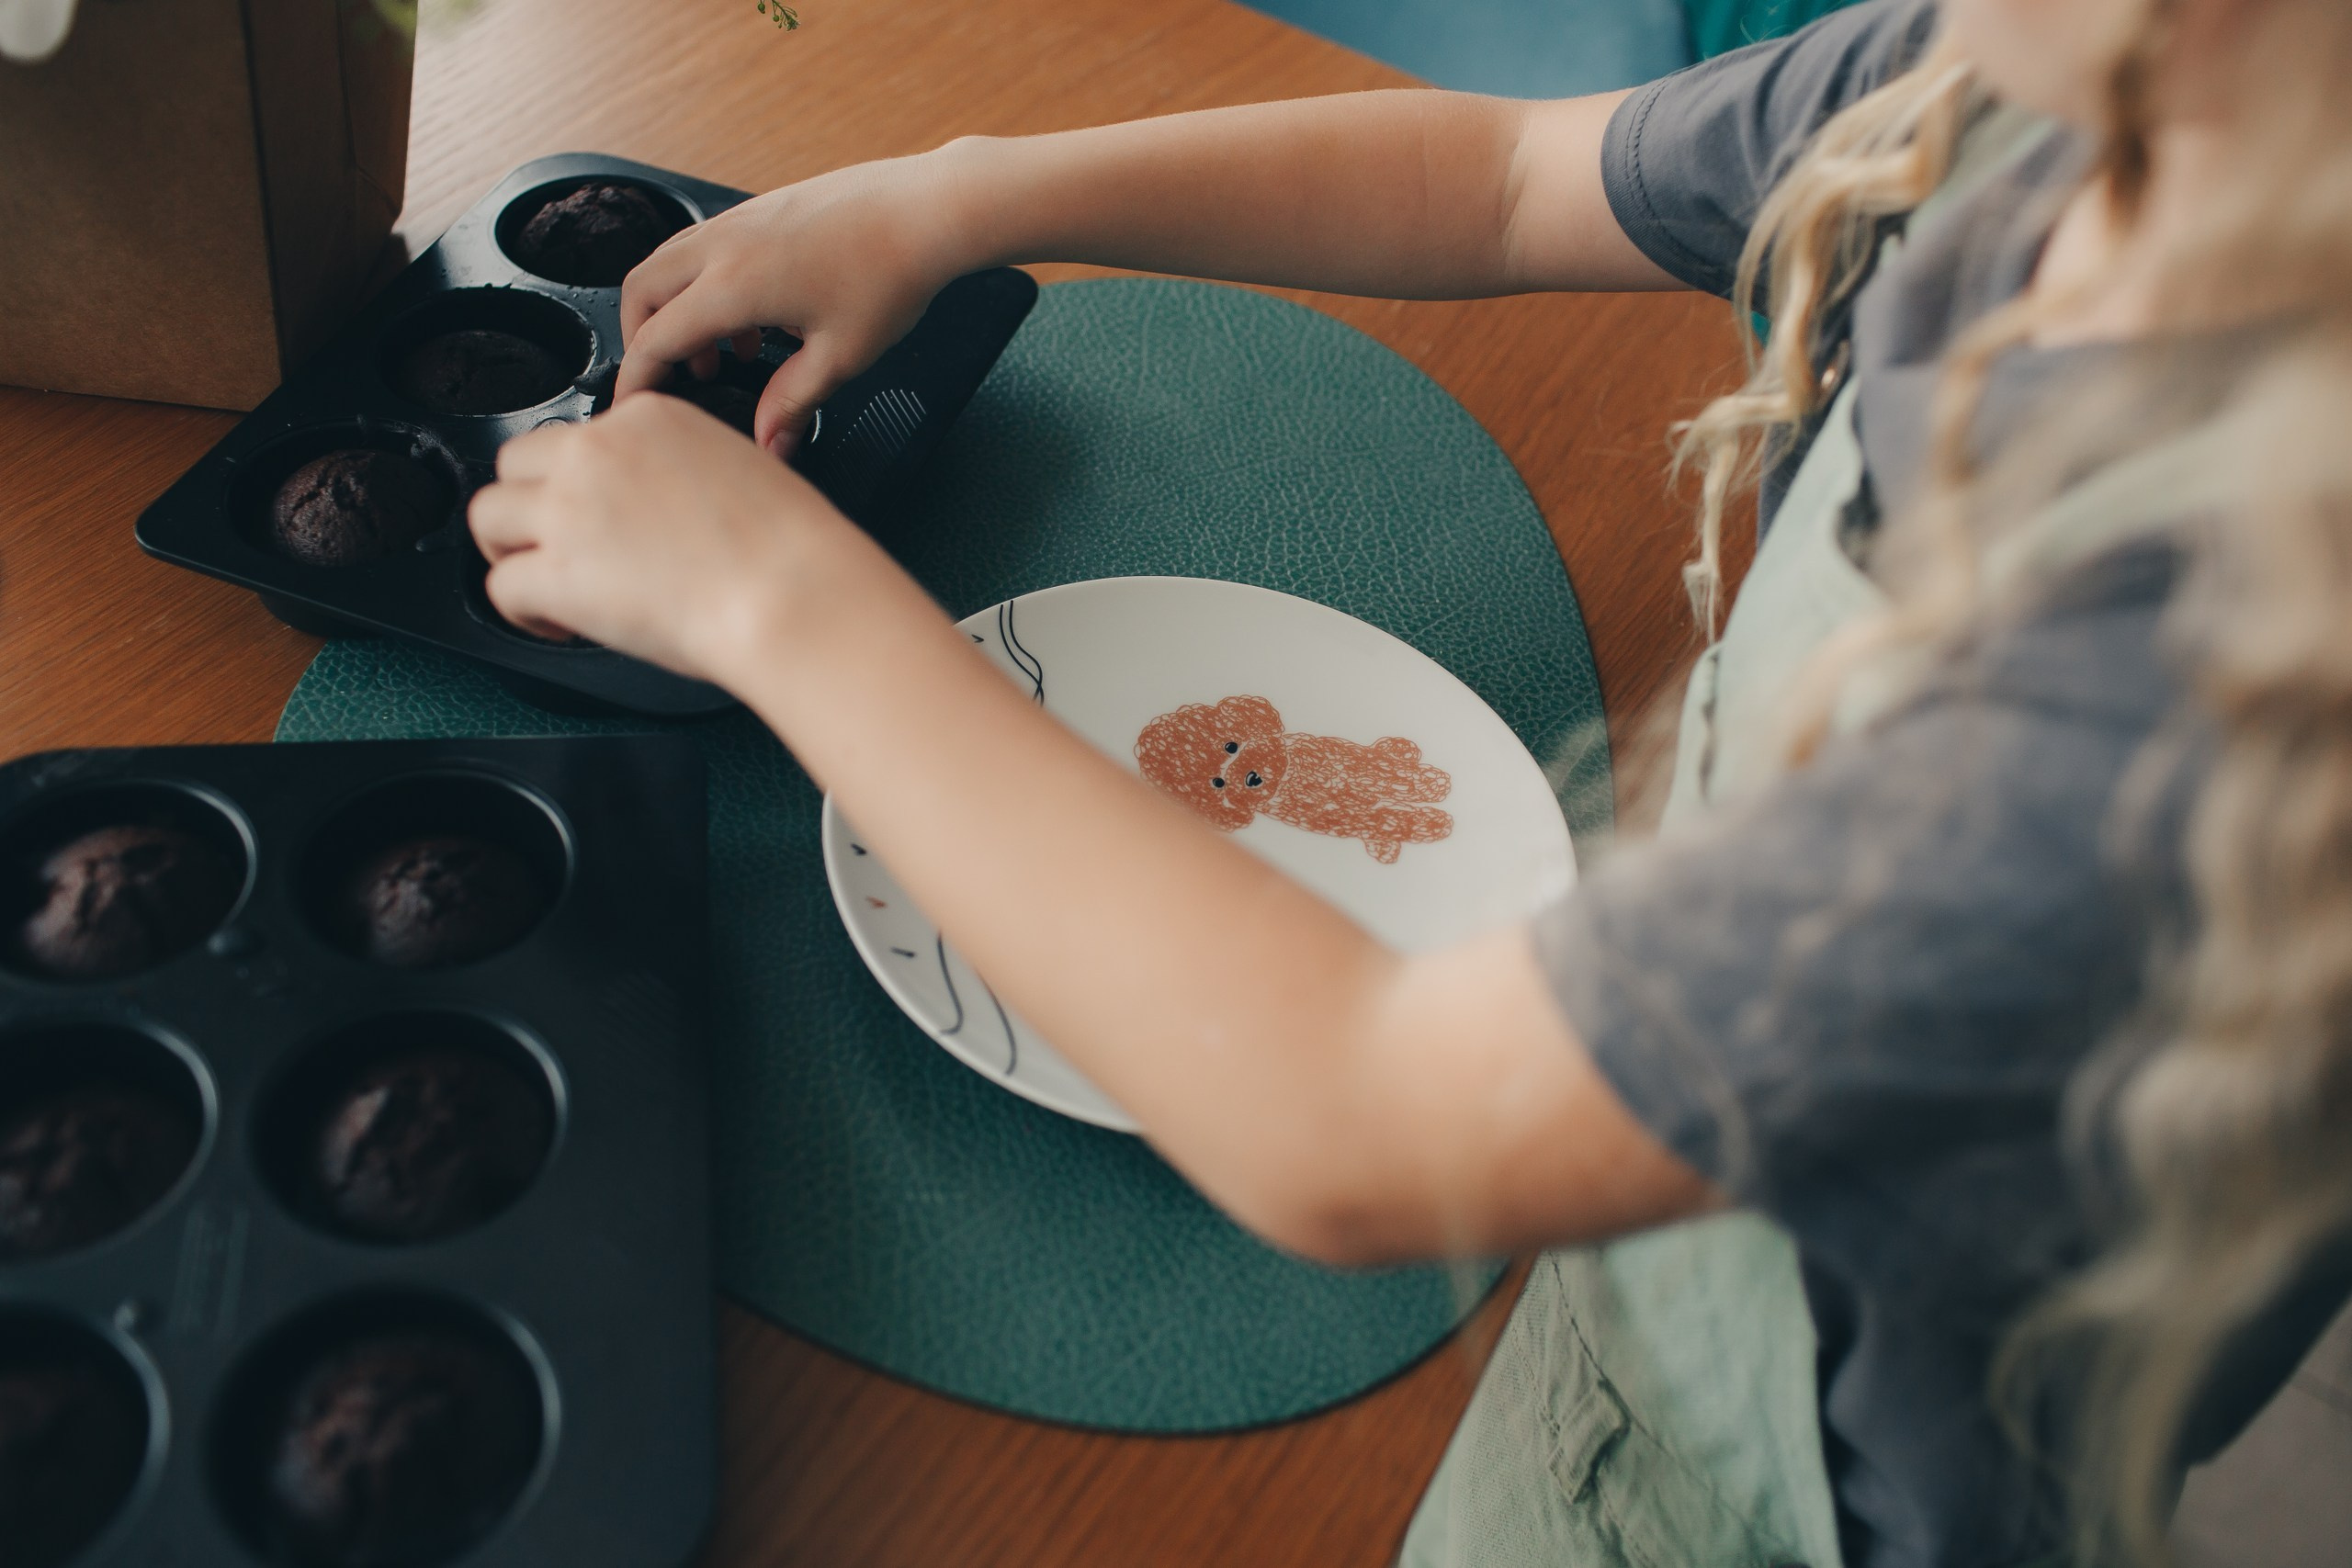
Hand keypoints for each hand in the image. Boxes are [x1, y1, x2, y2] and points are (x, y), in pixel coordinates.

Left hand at [467, 394, 856, 682]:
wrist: (790, 593)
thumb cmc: (788, 548)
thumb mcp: (739, 470)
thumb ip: (680, 472)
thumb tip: (653, 512)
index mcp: (648, 420)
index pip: (581, 437)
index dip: (581, 482)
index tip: (601, 516)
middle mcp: (598, 452)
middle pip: (516, 464)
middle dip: (530, 507)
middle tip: (555, 547)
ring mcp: (569, 510)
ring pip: (488, 516)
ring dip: (509, 551)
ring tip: (542, 586)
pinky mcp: (555, 572)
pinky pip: (500, 587)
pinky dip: (521, 612)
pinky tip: (557, 625)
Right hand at [614, 147, 981, 456]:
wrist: (926, 212)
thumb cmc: (890, 276)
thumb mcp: (840, 357)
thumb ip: (794, 403)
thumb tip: (769, 444)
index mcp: (732, 285)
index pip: (656, 337)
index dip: (638, 378)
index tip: (633, 406)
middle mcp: (724, 244)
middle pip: (643, 288)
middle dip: (643, 336)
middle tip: (671, 377)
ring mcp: (741, 219)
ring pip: (673, 261)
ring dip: (679, 308)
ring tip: (725, 357)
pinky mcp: (762, 209)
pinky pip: (709, 246)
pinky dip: (709, 284)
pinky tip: (759, 319)